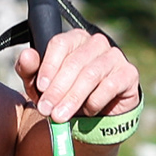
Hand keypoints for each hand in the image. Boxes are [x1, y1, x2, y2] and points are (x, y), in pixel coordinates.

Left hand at [10, 27, 138, 131]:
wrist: (94, 116)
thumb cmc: (65, 94)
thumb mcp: (41, 86)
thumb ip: (30, 71)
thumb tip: (27, 55)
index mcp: (74, 39)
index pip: (60, 44)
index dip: (49, 66)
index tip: (40, 88)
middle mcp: (96, 43)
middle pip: (74, 62)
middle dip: (58, 89)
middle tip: (46, 110)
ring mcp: (115, 56)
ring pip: (91, 74)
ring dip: (72, 98)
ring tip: (59, 117)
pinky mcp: (129, 73)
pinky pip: (110, 85)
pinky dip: (94, 102)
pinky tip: (87, 112)